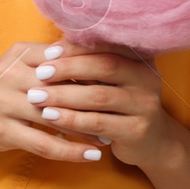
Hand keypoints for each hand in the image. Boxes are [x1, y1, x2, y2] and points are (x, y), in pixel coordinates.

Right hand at [0, 42, 105, 163]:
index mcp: (20, 53)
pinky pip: (43, 143)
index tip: (117, 80)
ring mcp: (3, 102)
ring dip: (86, 128)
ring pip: (54, 115)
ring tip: (110, 135)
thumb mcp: (21, 65)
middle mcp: (10, 74)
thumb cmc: (1, 87)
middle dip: (92, 99)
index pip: (63, 56)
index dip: (91, 68)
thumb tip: (98, 58)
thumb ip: (52, 61)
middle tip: (119, 110)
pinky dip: (70, 151)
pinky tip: (91, 155)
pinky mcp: (2, 130)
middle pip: (61, 85)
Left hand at [23, 40, 176, 170]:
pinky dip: (72, 119)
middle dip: (68, 69)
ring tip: (37, 96)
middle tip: (39, 73)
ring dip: (64, 96)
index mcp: (140, 59)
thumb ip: (90, 65)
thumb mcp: (111, 81)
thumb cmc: (120, 105)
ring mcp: (145, 105)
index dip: (75, 48)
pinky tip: (51, 117)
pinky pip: (99, 123)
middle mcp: (147, 78)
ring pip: (99, 97)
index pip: (105, 46)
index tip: (48, 53)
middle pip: (104, 67)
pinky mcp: (137, 130)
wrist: (152, 143)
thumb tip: (50, 50)